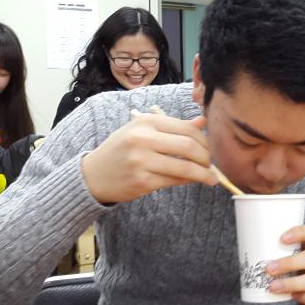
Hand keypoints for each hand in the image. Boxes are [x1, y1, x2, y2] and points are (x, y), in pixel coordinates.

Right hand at [81, 111, 217, 203]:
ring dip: (203, 174)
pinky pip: (174, 181)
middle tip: (211, 163)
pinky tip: (192, 181)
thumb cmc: (122, 149)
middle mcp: (142, 139)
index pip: (185, 128)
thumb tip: (202, 122)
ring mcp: (141, 161)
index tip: (210, 148)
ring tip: (211, 177)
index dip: (204, 139)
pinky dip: (188, 181)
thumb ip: (173, 126)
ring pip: (184, 167)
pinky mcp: (142, 182)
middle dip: (206, 157)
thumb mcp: (143, 130)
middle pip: (188, 147)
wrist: (93, 175)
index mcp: (145, 122)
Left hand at [267, 224, 304, 304]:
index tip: (281, 238)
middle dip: (289, 263)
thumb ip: (281, 250)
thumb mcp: (296, 253)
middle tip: (269, 268)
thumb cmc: (301, 266)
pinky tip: (292, 297)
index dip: (299, 233)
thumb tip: (247, 247)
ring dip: (292, 283)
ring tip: (273, 287)